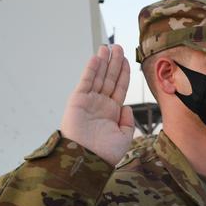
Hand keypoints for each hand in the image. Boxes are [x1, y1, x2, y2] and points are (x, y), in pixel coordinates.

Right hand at [61, 45, 134, 165]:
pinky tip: (97, 58)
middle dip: (114, 63)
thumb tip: (127, 107)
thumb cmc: (105, 153)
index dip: (123, 73)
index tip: (127, 60)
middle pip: (109, 78)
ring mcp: (89, 101)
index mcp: (112, 112)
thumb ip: (128, 121)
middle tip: (118, 47)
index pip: (119, 88)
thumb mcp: (124, 137)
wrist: (86, 159)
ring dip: (103, 62)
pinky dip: (92, 69)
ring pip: (98, 77)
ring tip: (108, 47)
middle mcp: (101, 104)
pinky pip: (86, 81)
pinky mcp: (78, 100)